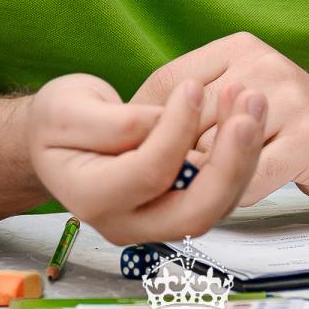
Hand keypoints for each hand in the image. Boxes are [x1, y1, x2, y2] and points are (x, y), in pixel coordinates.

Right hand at [25, 74, 264, 244]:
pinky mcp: (179, 207)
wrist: (56, 141)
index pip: (149, 173)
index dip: (177, 129)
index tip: (192, 86)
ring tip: (252, 101)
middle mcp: (127, 223)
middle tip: (248, 111)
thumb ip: (117, 123)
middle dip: (230, 162)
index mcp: (92, 198)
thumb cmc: (57, 122)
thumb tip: (166, 122)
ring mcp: (156, 222)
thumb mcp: (68, 109)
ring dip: (244, 156)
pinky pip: (221, 193)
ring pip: (216, 206)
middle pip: (195, 211)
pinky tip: (244, 114)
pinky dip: (239, 157)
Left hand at [132, 33, 308, 205]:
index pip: (170, 82)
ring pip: (218, 151)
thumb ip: (197, 103)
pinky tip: (242, 193)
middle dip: (174, 156)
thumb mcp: (242, 92)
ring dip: (207, 178)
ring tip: (205, 187)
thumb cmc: (289, 121)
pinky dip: (239, 193)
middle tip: (162, 181)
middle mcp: (263, 66)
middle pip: (190, 119)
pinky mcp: (308, 140)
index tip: (132, 149)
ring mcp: (289, 101)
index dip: (145, 122)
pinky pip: (251, 177)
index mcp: (240, 49)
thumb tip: (131, 129)